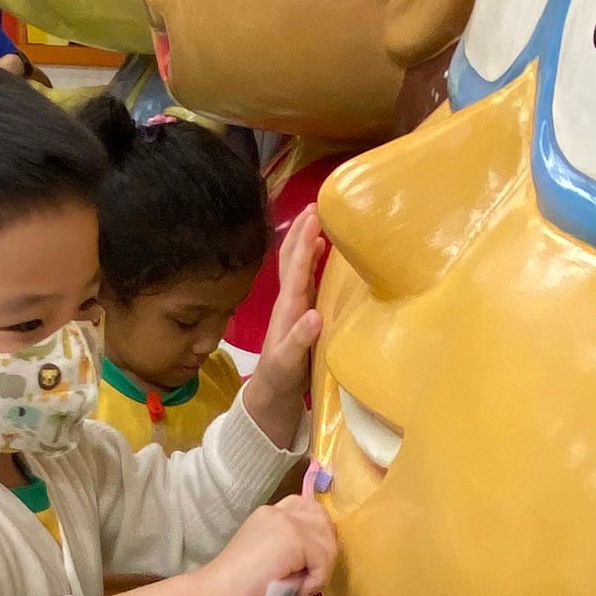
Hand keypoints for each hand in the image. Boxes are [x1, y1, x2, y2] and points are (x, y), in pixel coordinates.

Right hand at [203, 495, 337, 595]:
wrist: (218, 594)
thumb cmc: (240, 586)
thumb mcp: (270, 557)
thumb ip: (292, 547)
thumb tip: (323, 554)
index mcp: (270, 513)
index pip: (308, 508)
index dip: (318, 531)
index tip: (311, 560)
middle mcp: (279, 511)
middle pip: (324, 522)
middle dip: (325, 553)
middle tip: (308, 579)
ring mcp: (287, 522)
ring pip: (327, 542)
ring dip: (321, 570)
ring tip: (301, 589)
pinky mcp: (294, 538)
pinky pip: (324, 559)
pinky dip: (317, 581)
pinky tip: (299, 592)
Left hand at [254, 204, 325, 403]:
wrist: (272, 392)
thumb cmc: (281, 377)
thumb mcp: (288, 363)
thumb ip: (299, 340)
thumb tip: (314, 316)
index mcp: (288, 308)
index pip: (297, 269)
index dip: (304, 242)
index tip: (313, 215)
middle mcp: (290, 300)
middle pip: (292, 257)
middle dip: (301, 230)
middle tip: (315, 203)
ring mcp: (295, 304)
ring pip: (299, 264)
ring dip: (307, 239)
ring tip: (318, 217)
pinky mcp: (303, 310)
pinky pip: (309, 276)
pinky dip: (315, 257)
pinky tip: (323, 249)